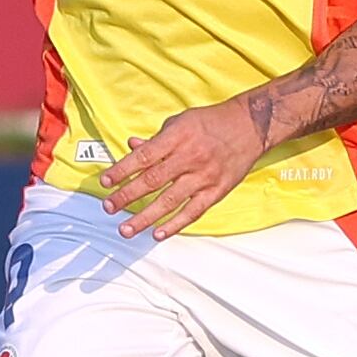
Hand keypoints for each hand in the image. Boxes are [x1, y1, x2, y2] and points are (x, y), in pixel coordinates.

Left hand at [99, 99, 264, 240]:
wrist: (250, 125)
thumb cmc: (212, 122)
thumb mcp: (181, 122)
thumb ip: (156, 139)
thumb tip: (131, 147)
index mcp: (178, 137)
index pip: (143, 157)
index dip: (121, 171)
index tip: (105, 183)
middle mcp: (190, 157)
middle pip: (153, 180)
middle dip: (127, 196)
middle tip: (109, 207)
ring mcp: (205, 176)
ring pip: (170, 200)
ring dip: (145, 216)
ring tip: (126, 228)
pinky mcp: (218, 190)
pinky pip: (194, 211)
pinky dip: (175, 224)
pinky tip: (158, 233)